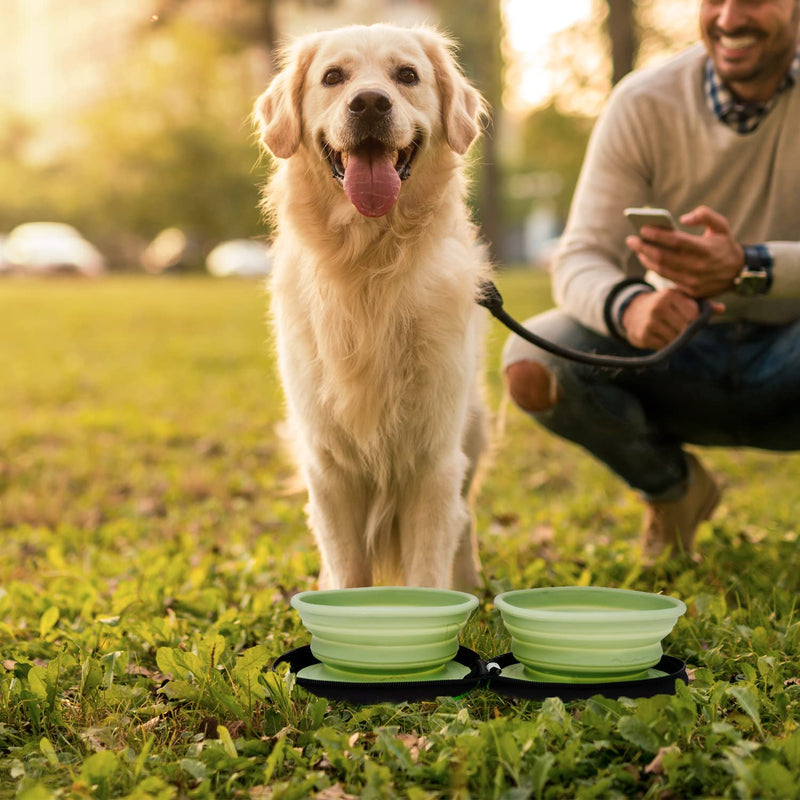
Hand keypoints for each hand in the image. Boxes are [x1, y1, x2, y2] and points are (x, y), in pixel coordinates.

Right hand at [621, 288, 723, 349]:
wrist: (632, 312)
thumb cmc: (664, 304)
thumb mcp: (680, 299)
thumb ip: (701, 304)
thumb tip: (722, 308)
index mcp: (670, 295)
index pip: (693, 314)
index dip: (693, 320)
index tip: (687, 318)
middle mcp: (659, 306)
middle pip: (685, 328)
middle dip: (685, 331)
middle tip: (678, 327)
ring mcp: (650, 321)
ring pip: (675, 338)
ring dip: (675, 339)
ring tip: (668, 331)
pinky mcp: (643, 335)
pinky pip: (664, 345)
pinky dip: (665, 344)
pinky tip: (659, 336)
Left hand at [625, 205, 744, 297]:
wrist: (738, 273)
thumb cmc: (725, 245)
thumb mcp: (721, 226)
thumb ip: (705, 215)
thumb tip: (683, 218)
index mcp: (706, 249)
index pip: (676, 241)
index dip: (658, 235)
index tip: (643, 229)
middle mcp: (698, 267)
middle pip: (663, 257)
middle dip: (643, 247)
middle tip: (631, 240)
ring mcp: (693, 281)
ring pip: (661, 270)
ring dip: (646, 258)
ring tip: (637, 248)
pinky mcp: (689, 290)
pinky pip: (666, 279)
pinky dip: (654, 268)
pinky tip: (646, 259)